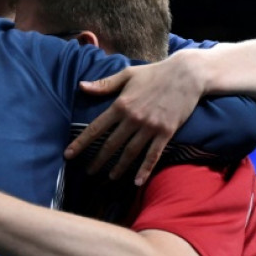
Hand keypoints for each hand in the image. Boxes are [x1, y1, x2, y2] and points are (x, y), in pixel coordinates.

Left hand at [65, 60, 203, 184]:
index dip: (80, 143)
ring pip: (130, 152)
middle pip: (111, 144)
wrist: (187, 74)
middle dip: (98, 160)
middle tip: (89, 172)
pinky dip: (145, 169)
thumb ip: (104, 84)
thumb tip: (81, 86)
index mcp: (121, 104)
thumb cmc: (154, 73)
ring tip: (110, 177)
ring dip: (119, 167)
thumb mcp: (127, 74)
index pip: (96, 128)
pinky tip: (137, 182)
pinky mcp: (166, 132)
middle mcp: (133, 118)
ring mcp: (150, 127)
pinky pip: (153, 155)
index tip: (68, 154)